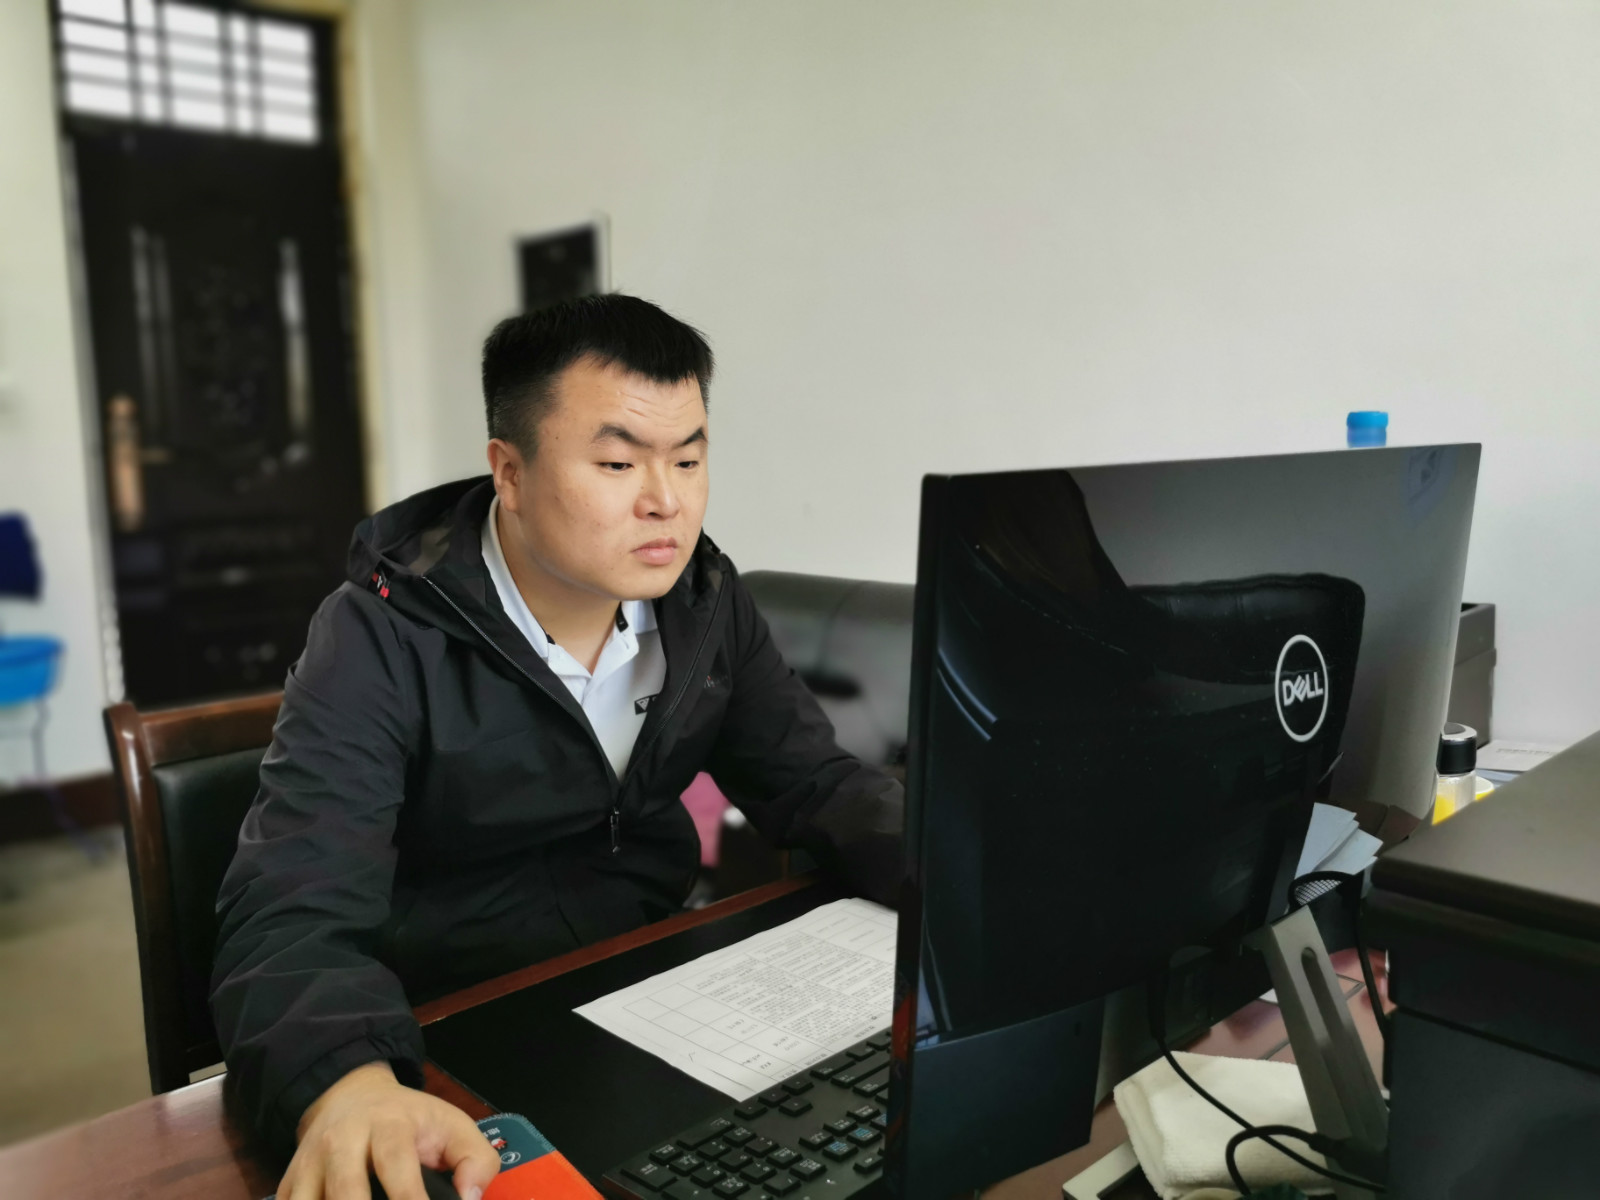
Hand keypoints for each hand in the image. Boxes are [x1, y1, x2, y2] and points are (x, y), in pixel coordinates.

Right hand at [278, 1061, 500, 1199]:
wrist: (353, 1097)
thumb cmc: (410, 1121)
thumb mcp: (451, 1125)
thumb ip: (475, 1160)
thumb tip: (470, 1199)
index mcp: (388, 1124)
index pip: (395, 1164)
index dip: (408, 1199)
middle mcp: (341, 1141)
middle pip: (345, 1192)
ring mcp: (308, 1164)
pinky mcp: (289, 1184)